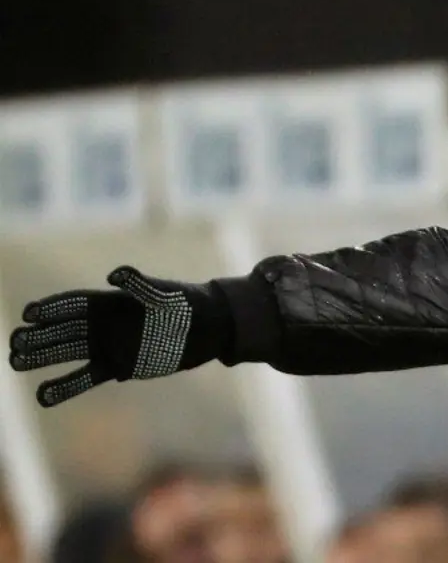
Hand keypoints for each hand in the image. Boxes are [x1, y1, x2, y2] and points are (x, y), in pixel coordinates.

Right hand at [9, 266, 231, 407]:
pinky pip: (85, 377)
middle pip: (62, 328)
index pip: (73, 304)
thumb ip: (139, 283)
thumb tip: (113, 275)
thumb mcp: (164, 293)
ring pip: (66, 352)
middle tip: (15, 343)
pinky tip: (42, 395)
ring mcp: (107, 346)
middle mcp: (102, 323)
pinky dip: (65, 386)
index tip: (30, 314)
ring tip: (15, 362)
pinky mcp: (116, 367)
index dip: (51, 307)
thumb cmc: (185, 304)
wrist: (206, 328)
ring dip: (42, 357)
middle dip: (38, 335)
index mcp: (110, 301)